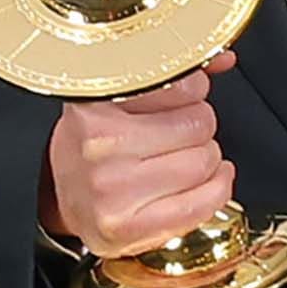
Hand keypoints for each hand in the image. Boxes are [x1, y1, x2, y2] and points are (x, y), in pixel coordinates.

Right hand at [38, 50, 236, 257]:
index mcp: (96, 103)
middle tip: (183, 131)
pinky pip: (199, 204)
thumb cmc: (94, 143)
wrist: (62, 196)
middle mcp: (100, 145)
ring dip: (207, 158)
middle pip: (197, 125)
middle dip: (200, 126)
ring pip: (203, 162)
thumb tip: (224, 59)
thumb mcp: (120, 98)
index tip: (188, 97)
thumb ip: (174, 74)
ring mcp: (113, 190)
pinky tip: (211, 179)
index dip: (194, 89)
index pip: (181, 85)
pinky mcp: (127, 228)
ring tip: (186, 156)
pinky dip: (217, 189)